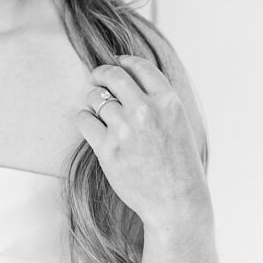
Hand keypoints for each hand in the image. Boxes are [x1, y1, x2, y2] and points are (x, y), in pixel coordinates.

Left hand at [75, 55, 210, 228]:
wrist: (176, 201)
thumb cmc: (178, 164)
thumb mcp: (178, 123)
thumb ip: (158, 101)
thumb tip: (130, 78)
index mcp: (168, 101)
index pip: (140, 66)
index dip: (124, 61)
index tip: (116, 62)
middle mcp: (145, 110)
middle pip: (112, 75)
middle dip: (101, 73)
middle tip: (96, 78)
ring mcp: (124, 129)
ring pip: (95, 98)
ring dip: (94, 102)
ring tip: (100, 113)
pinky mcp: (106, 148)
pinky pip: (83, 119)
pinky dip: (84, 120)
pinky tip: (92, 127)